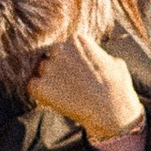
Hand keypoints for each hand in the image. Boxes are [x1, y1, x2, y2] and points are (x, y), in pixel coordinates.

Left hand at [27, 19, 146, 150]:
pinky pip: (32, 86)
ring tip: (65, 94)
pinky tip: (55, 101)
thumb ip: (97, 55)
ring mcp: (47, 67)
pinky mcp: (39, 86)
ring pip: (40, 71)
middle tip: (68, 84)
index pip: (65, 46)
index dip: (70, 60)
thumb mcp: (113, 61)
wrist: (111, 110)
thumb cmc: (117, 88)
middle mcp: (59, 49)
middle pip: (50, 56)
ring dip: (48, 81)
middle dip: (56, 68)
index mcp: (77, 39)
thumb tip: (94, 56)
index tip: (77, 71)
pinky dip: (40, 94)